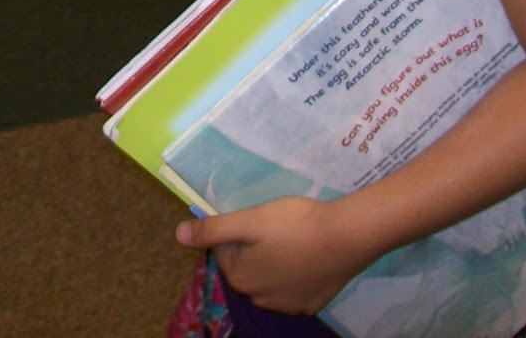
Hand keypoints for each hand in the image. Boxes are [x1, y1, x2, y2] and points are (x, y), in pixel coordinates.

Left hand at [175, 196, 378, 315]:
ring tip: (291, 238)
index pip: (224, 251)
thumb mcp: (249, 220)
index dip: (237, 231)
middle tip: (274, 226)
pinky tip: (306, 257)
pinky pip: (292, 287)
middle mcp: (259, 299)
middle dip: (253, 248)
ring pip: (268, 279)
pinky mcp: (310, 305)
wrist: (346, 237)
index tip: (256, 218)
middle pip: (246, 267)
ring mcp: (286, 306)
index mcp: (240, 278)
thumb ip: (213, 229)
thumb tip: (179, 234)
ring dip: (273, 262)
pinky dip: (294, 274)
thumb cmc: (294, 224)